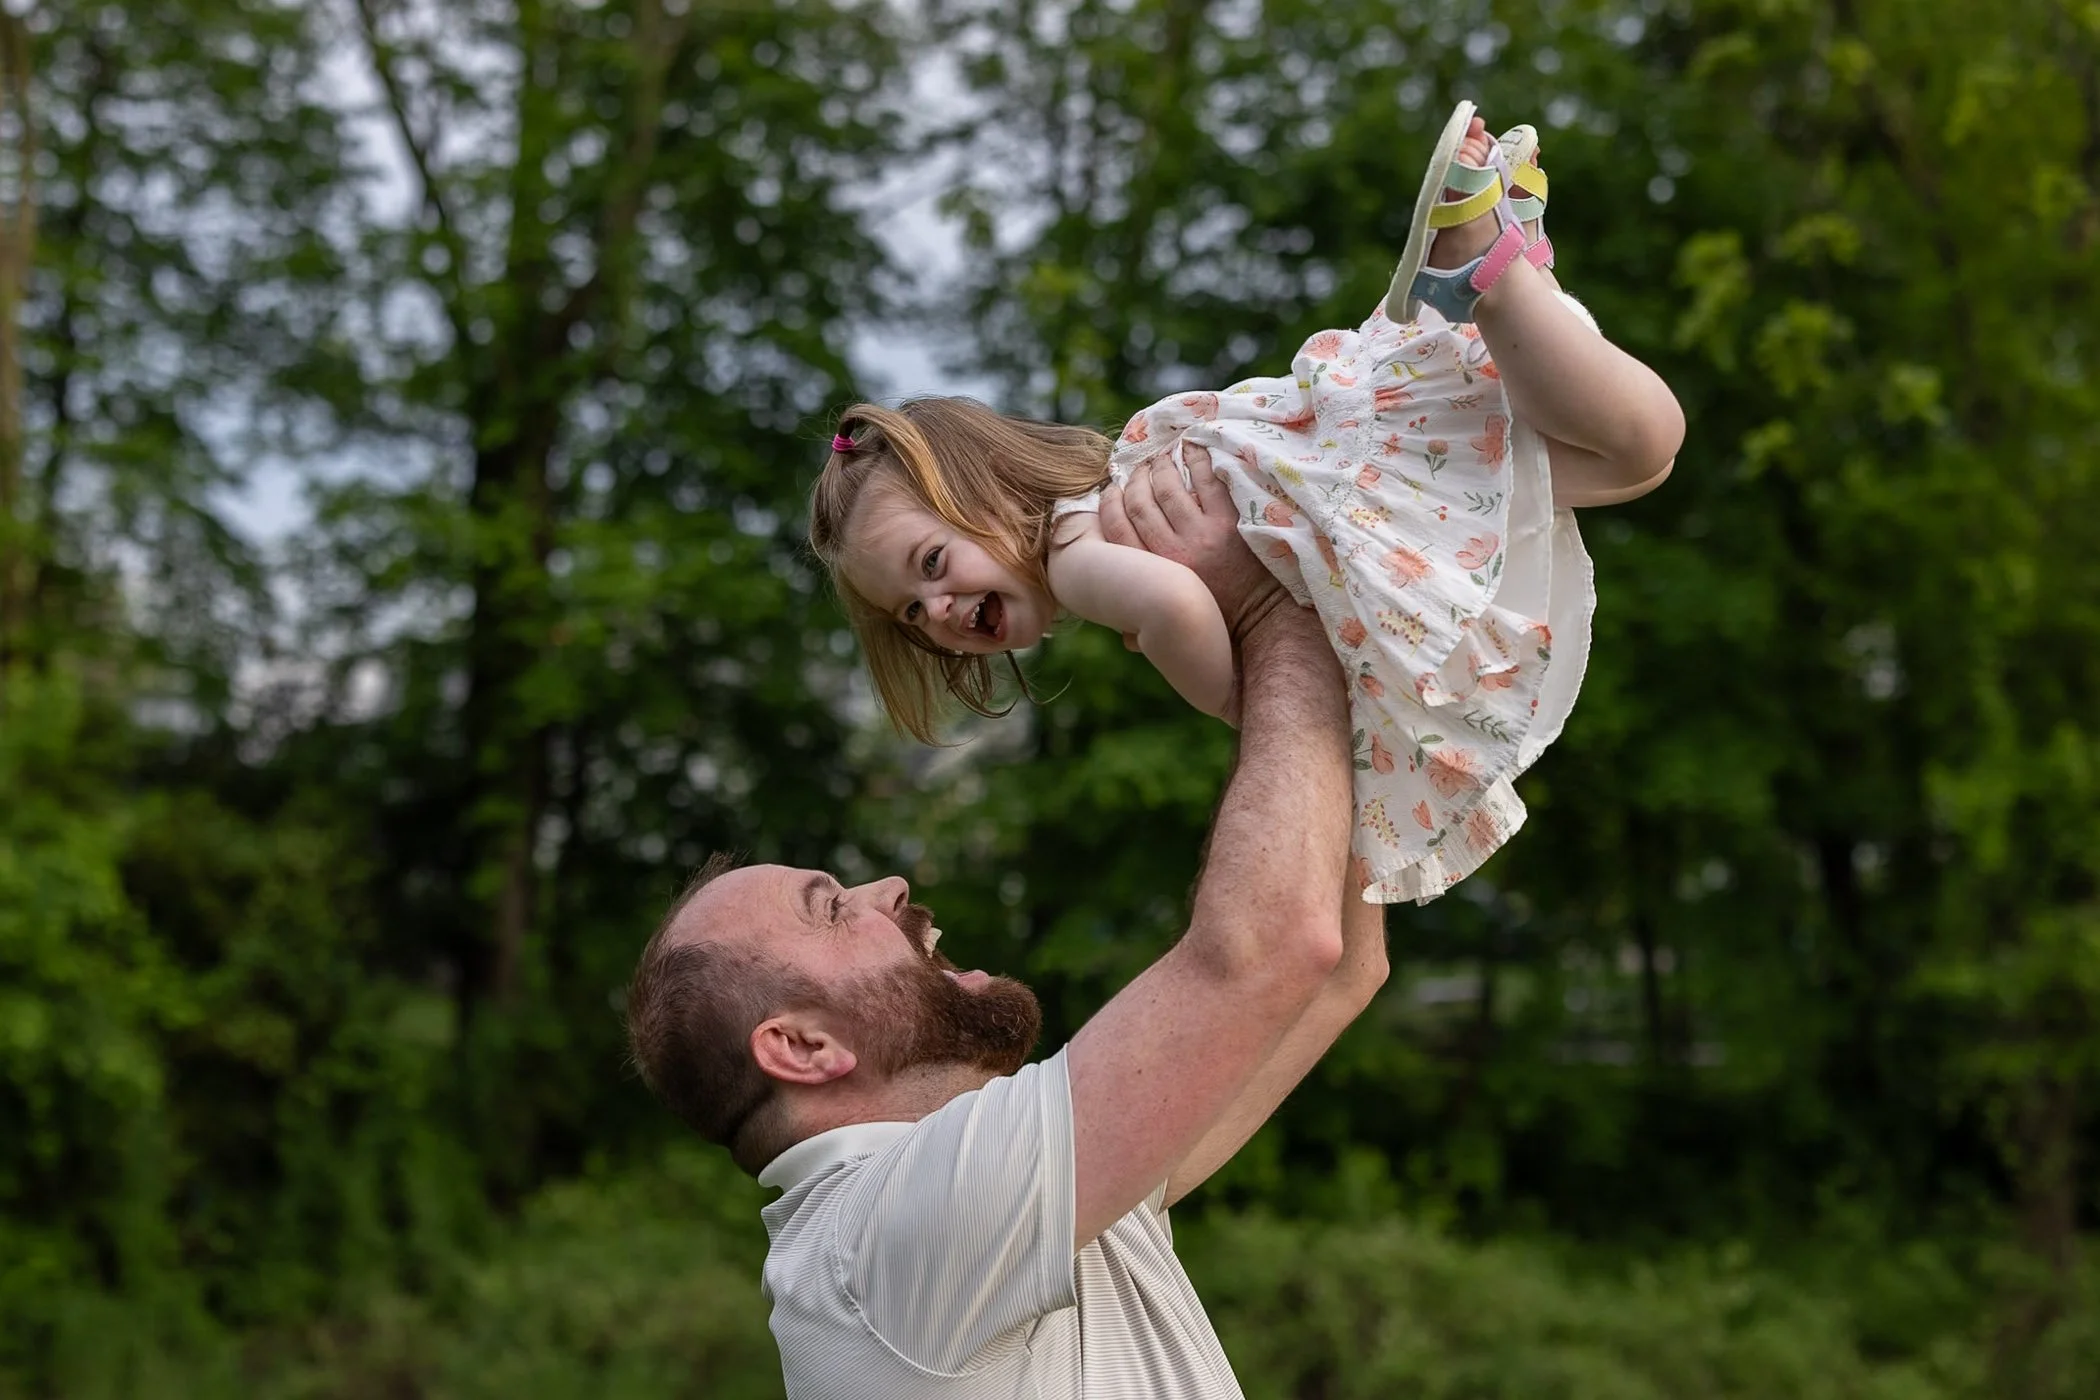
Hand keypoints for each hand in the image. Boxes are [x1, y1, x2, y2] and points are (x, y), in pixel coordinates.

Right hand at [1099, 445, 1286, 640]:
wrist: (1264, 619)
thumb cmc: (1218, 623)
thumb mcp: (1171, 630)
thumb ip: (1143, 631)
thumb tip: (1124, 635)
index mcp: (1155, 574)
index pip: (1118, 529)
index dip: (1110, 503)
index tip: (1112, 489)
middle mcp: (1173, 552)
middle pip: (1140, 504)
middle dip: (1134, 480)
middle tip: (1138, 467)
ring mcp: (1201, 534)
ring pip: (1169, 489)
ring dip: (1160, 467)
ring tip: (1160, 457)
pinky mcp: (1229, 523)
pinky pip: (1207, 482)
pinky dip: (1197, 462)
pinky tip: (1191, 449)